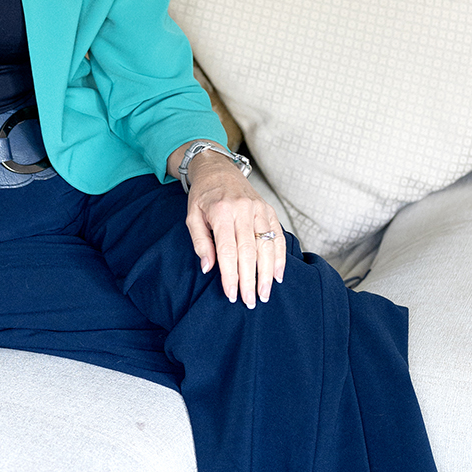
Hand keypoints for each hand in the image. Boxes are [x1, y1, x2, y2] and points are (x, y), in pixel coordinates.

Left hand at [183, 150, 285, 308]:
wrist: (218, 169)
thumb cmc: (203, 196)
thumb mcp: (192, 217)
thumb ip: (200, 242)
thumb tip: (209, 268)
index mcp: (221, 212)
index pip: (227, 250)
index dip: (230, 275)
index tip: (232, 295)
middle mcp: (243, 209)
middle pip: (249, 251)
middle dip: (250, 280)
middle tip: (251, 301)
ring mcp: (259, 208)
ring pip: (267, 245)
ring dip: (267, 273)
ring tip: (265, 294)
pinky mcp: (269, 209)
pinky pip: (278, 236)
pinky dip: (279, 257)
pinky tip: (277, 275)